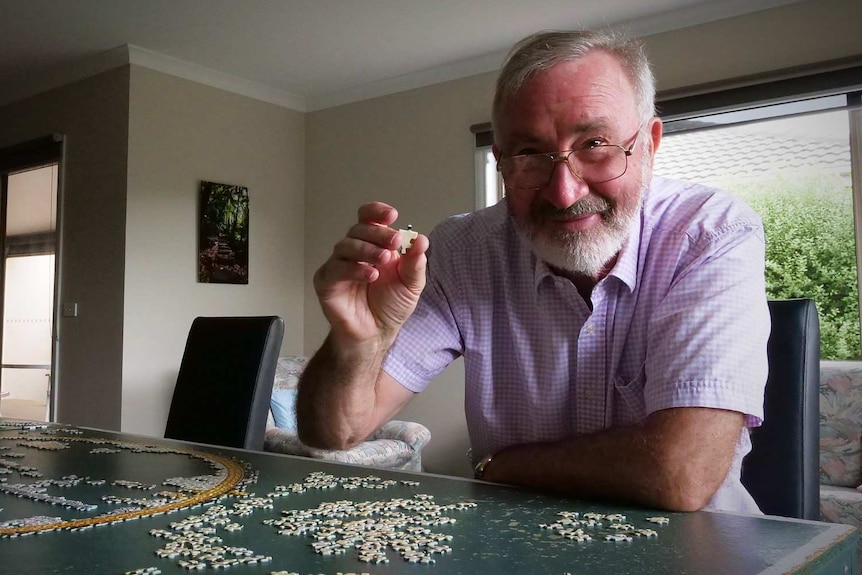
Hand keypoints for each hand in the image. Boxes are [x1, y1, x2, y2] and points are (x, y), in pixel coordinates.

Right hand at [313, 202, 428, 351]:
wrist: (377, 333)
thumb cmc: (390, 305)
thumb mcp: (411, 284)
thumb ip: (415, 263)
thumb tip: (421, 240)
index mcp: (374, 244)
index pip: (369, 218)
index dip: (377, 211)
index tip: (392, 215)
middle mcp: (354, 250)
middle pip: (359, 229)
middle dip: (378, 233)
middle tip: (394, 242)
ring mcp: (338, 264)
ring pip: (346, 245)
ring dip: (367, 250)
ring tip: (383, 261)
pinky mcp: (327, 282)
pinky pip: (336, 269)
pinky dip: (354, 269)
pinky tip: (371, 275)